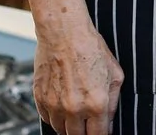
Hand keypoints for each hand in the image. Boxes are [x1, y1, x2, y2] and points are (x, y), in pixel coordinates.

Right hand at [34, 20, 122, 134]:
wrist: (63, 31)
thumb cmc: (89, 47)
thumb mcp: (114, 74)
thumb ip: (113, 102)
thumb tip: (109, 122)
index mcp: (96, 104)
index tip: (99, 131)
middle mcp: (75, 108)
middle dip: (84, 132)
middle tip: (87, 122)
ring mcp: (55, 104)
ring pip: (61, 130)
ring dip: (68, 125)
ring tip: (74, 111)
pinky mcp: (40, 98)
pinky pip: (47, 118)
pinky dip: (54, 116)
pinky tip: (61, 103)